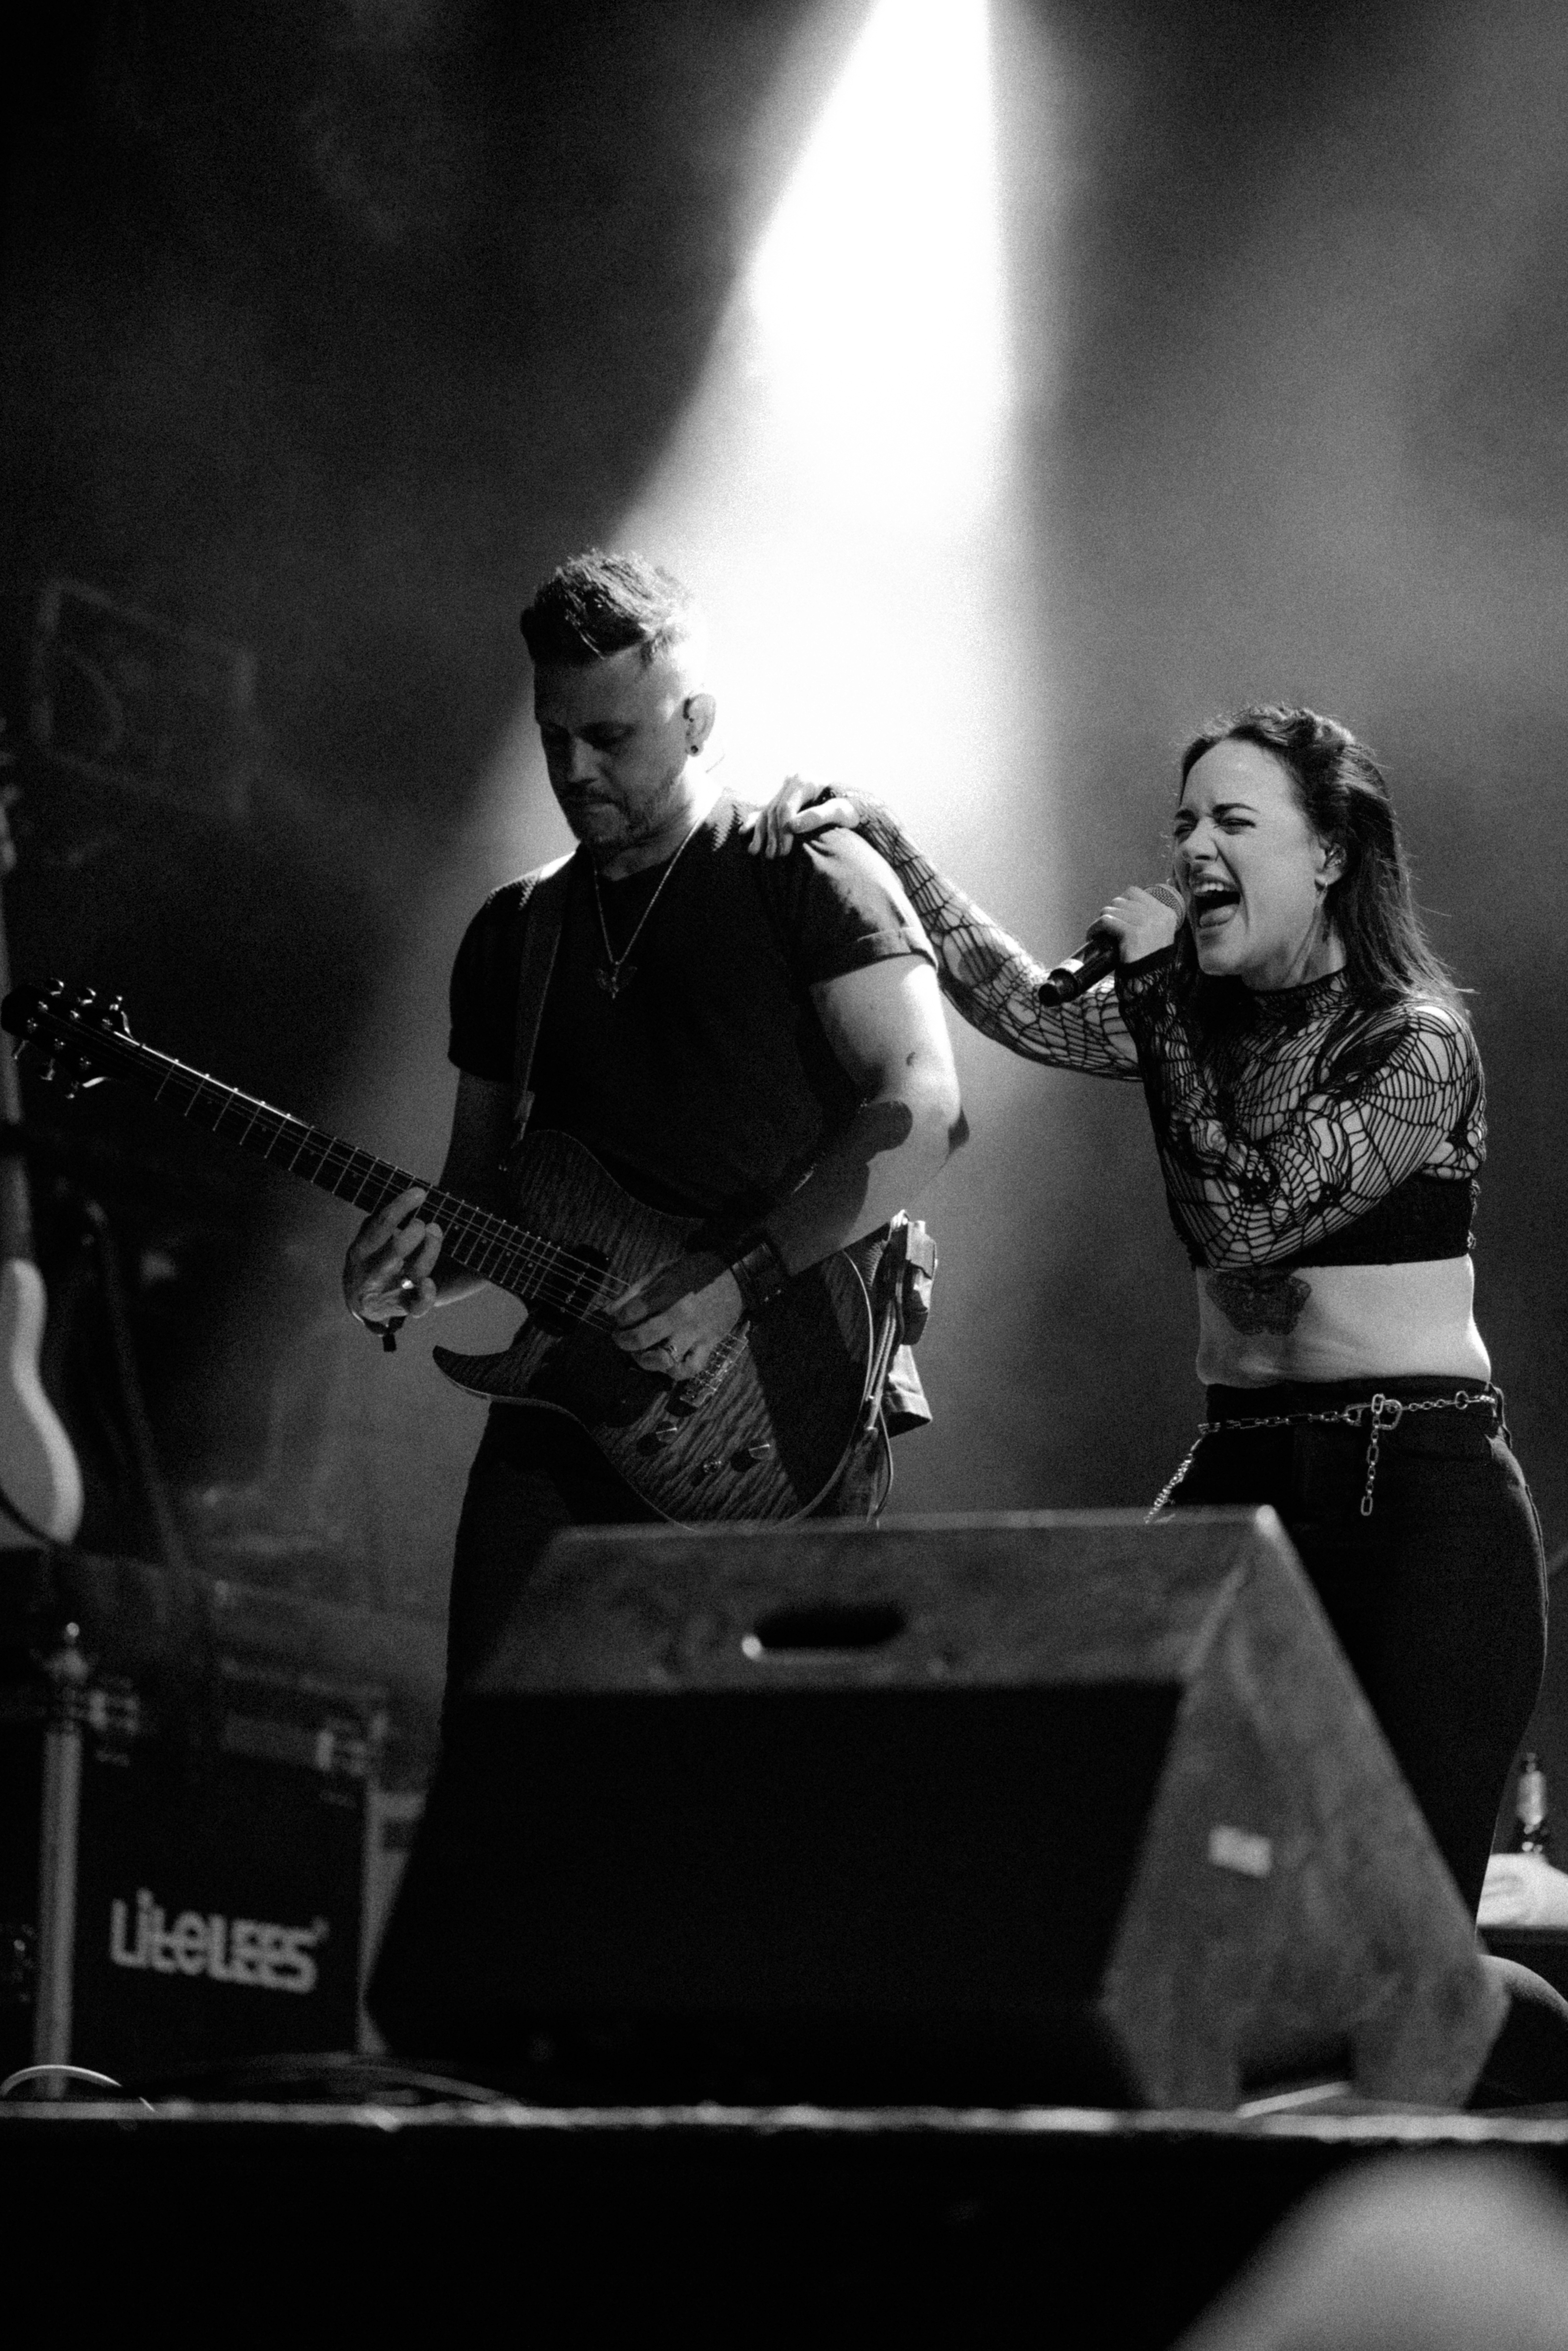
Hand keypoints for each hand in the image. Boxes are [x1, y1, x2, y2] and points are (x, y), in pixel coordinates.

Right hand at [342, 1185, 443, 1327]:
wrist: (360, 1303)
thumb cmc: (369, 1262)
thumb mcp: (364, 1242)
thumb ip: (377, 1224)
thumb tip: (401, 1201)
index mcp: (360, 1251)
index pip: (381, 1224)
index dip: (402, 1206)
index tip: (419, 1192)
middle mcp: (372, 1273)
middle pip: (398, 1249)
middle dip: (416, 1231)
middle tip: (422, 1223)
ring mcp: (387, 1292)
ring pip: (415, 1271)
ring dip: (431, 1249)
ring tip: (434, 1230)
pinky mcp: (402, 1308)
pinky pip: (417, 1305)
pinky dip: (426, 1295)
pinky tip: (430, 1282)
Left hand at [607, 1250, 744, 1378]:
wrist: (735, 1275)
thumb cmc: (694, 1270)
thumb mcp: (662, 1271)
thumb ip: (634, 1291)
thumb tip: (609, 1311)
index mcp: (667, 1292)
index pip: (630, 1313)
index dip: (618, 1318)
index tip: (620, 1318)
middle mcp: (680, 1316)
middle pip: (641, 1339)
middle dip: (623, 1341)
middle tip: (621, 1338)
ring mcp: (695, 1333)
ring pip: (664, 1360)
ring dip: (645, 1361)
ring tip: (641, 1354)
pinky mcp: (709, 1345)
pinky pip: (690, 1368)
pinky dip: (675, 1371)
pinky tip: (666, 1364)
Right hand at [743, 773, 860, 858]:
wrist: (856, 804)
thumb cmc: (853, 809)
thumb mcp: (841, 812)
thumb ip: (818, 817)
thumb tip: (792, 826)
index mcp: (805, 780)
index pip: (786, 807)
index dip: (782, 830)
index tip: (784, 851)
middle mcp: (792, 781)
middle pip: (775, 811)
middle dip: (772, 835)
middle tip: (774, 857)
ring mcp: (786, 789)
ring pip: (767, 811)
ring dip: (761, 832)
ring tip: (755, 852)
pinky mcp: (784, 798)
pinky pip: (765, 810)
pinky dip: (756, 822)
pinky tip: (745, 832)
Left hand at [1092, 886, 1182, 963]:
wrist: (1148, 981)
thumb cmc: (1147, 959)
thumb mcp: (1155, 933)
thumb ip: (1146, 917)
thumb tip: (1121, 904)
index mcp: (1165, 913)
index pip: (1134, 893)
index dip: (1120, 902)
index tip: (1116, 916)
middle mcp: (1158, 915)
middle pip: (1121, 900)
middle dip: (1110, 913)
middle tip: (1106, 927)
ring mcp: (1146, 923)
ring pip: (1111, 909)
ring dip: (1101, 921)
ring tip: (1099, 933)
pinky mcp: (1133, 933)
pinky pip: (1106, 921)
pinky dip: (1095, 928)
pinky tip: (1093, 936)